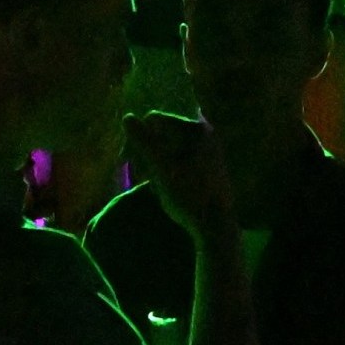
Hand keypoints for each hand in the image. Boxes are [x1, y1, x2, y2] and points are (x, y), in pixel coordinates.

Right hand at [127, 112, 239, 241]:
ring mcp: (207, 149)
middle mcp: (205, 134)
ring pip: (170, 147)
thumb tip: (127, 117)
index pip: (157, 120)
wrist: (216, 226)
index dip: (140, 136)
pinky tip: (164, 186)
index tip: (129, 159)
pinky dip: (167, 168)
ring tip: (153, 182)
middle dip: (148, 150)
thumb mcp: (163, 168)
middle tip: (141, 172)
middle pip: (164, 132)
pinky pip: (179, 158)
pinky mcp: (206, 165)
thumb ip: (145, 142)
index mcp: (197, 129)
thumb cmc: (189, 196)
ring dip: (156, 161)